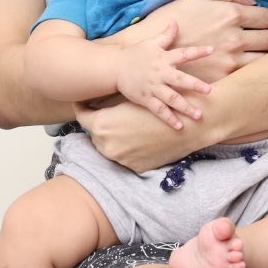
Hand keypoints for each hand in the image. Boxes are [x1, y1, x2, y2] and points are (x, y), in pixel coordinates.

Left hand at [76, 96, 200, 172]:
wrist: (187, 123)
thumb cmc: (158, 104)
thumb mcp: (129, 99)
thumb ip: (107, 106)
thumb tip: (94, 106)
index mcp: (102, 126)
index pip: (81, 117)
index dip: (81, 107)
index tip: (82, 103)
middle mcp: (107, 146)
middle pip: (95, 134)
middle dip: (100, 123)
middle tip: (108, 112)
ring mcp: (121, 160)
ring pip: (109, 147)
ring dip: (113, 137)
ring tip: (126, 125)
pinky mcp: (135, 168)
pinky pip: (125, 157)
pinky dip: (128, 148)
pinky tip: (138, 137)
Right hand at [116, 20, 212, 129]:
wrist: (115, 67)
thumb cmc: (136, 54)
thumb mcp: (151, 42)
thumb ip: (166, 35)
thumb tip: (175, 22)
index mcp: (163, 58)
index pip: (183, 54)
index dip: (197, 52)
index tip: (211, 50)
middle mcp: (160, 73)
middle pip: (180, 80)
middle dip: (194, 85)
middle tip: (209, 91)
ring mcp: (153, 87)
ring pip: (171, 99)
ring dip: (185, 107)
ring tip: (199, 115)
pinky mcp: (146, 99)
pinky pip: (159, 110)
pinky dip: (169, 118)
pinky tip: (179, 126)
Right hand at [139, 0, 267, 83]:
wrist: (151, 50)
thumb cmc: (173, 18)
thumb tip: (253, 1)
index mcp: (230, 14)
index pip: (267, 17)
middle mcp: (234, 38)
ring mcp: (229, 61)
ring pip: (264, 60)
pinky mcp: (223, 78)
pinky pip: (249, 76)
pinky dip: (258, 72)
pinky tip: (257, 69)